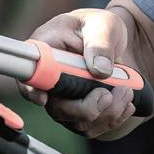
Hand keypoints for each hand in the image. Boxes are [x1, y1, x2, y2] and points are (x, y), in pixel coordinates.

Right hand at [17, 8, 136, 137]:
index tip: (44, 98)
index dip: (31, 91)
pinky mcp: (79, 112)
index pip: (27, 76)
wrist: (112, 41)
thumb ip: (99, 44)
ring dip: (107, 113)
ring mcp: (63, 100)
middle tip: (110, 93)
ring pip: (77, 123)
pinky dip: (113, 119)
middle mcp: (49, 81)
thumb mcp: (101, 25)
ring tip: (126, 90)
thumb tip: (99, 70)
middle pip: (56, 109)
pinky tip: (125, 103)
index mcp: (44, 53)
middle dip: (87, 108)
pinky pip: (92, 128)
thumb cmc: (98, 26)